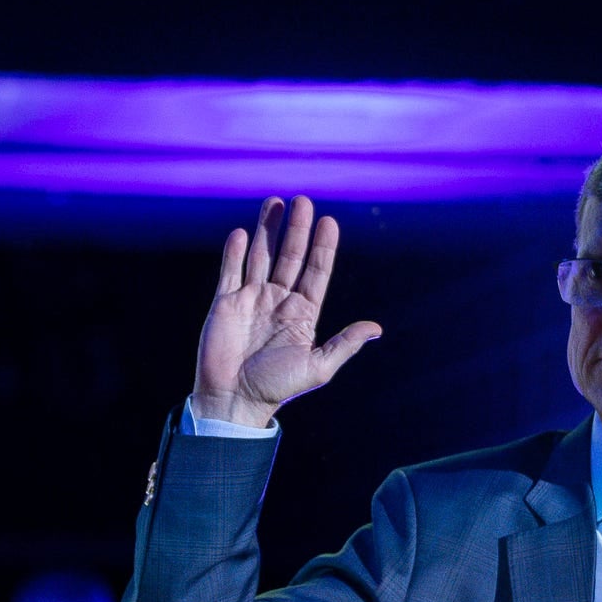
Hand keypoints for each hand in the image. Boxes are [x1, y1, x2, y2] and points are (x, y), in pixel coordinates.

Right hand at [192, 196, 380, 427]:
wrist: (234, 401)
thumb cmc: (277, 388)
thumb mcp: (318, 367)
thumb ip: (344, 344)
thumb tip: (376, 328)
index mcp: (302, 313)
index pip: (316, 272)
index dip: (323, 247)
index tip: (329, 221)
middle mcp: (278, 301)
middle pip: (289, 256)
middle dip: (296, 229)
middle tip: (302, 200)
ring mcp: (251, 299)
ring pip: (261, 256)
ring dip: (266, 229)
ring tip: (274, 202)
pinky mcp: (225, 303)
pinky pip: (230, 272)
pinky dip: (234, 252)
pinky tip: (240, 233)